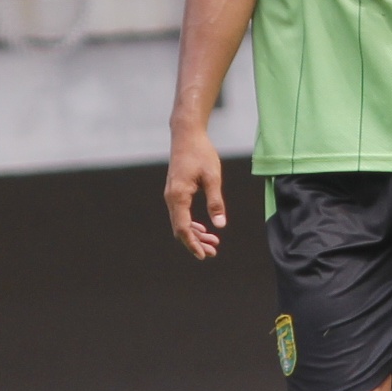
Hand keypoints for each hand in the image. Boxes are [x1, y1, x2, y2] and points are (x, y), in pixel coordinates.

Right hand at [165, 127, 227, 259]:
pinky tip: (204, 228)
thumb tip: (220, 225)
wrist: (187, 135)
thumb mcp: (213, 177)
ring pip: (180, 222)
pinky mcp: (175, 191)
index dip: (193, 243)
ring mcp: (172, 195)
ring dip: (195, 234)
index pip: (183, 227)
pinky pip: (181, 213)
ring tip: (213, 243)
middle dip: (196, 242)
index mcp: (178, 196)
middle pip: (180, 228)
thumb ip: (216, 202)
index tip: (204, 255)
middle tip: (213, 252)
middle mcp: (171, 198)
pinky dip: (191, 223)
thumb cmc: (201, 153)